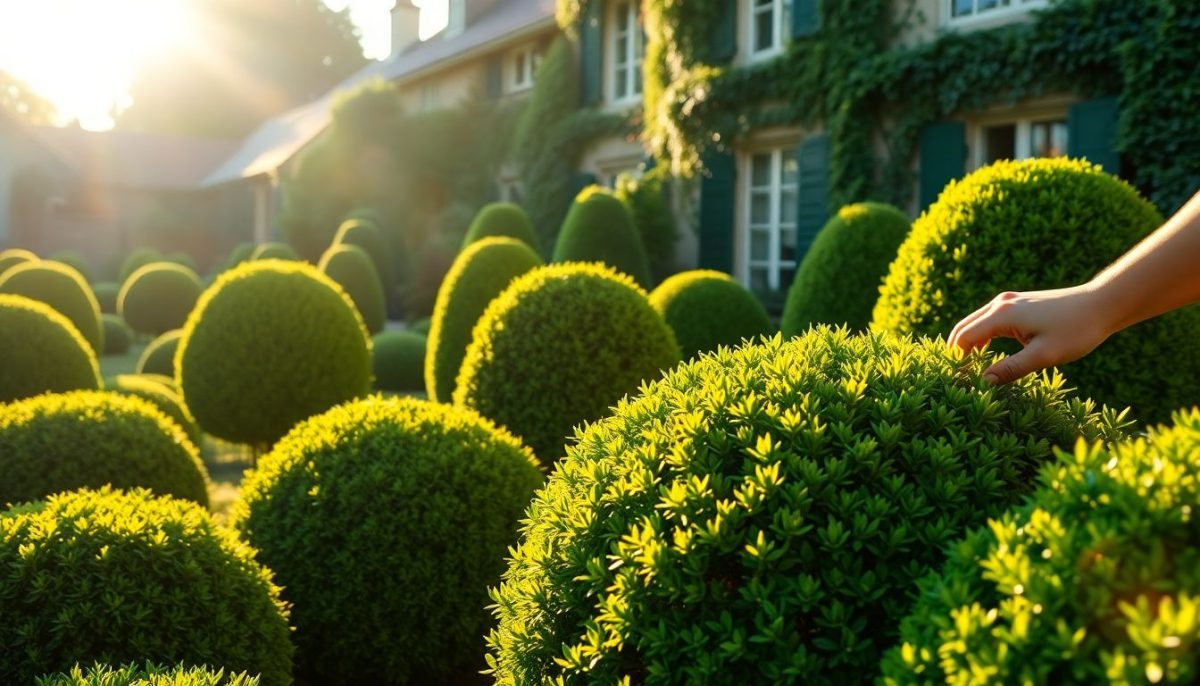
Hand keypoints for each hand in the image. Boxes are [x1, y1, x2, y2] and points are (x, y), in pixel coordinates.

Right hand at [949, 285, 1115, 384]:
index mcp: (1002, 315)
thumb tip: (982, 382)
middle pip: (963, 328)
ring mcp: (1009, 301)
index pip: (963, 338)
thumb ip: (1010, 369)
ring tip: (968, 369)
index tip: (956, 381)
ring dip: (968, 345)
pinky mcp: (1019, 303)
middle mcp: (1000, 304)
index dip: (955, 360)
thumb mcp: (1044, 355)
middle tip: (955, 377)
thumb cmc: (1076, 330)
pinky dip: (981, 337)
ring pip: (975, 323)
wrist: (1103, 304)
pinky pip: (988, 321)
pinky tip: (987, 354)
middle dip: (955, 352)